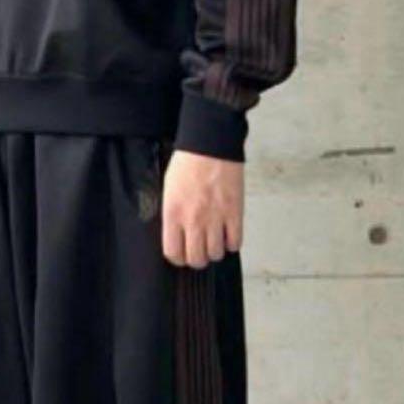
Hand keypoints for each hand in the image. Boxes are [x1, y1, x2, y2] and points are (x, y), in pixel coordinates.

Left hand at [161, 150, 243, 268]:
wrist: (210, 143)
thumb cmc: (187, 163)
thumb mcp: (169, 190)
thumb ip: (172, 214)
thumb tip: (177, 234)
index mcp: (173, 214)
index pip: (173, 253)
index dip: (178, 259)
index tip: (182, 255)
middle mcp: (193, 220)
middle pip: (196, 259)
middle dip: (198, 259)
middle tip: (200, 252)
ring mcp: (215, 218)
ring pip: (216, 253)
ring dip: (215, 252)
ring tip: (215, 242)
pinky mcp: (234, 212)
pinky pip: (235, 242)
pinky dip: (232, 243)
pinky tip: (229, 236)